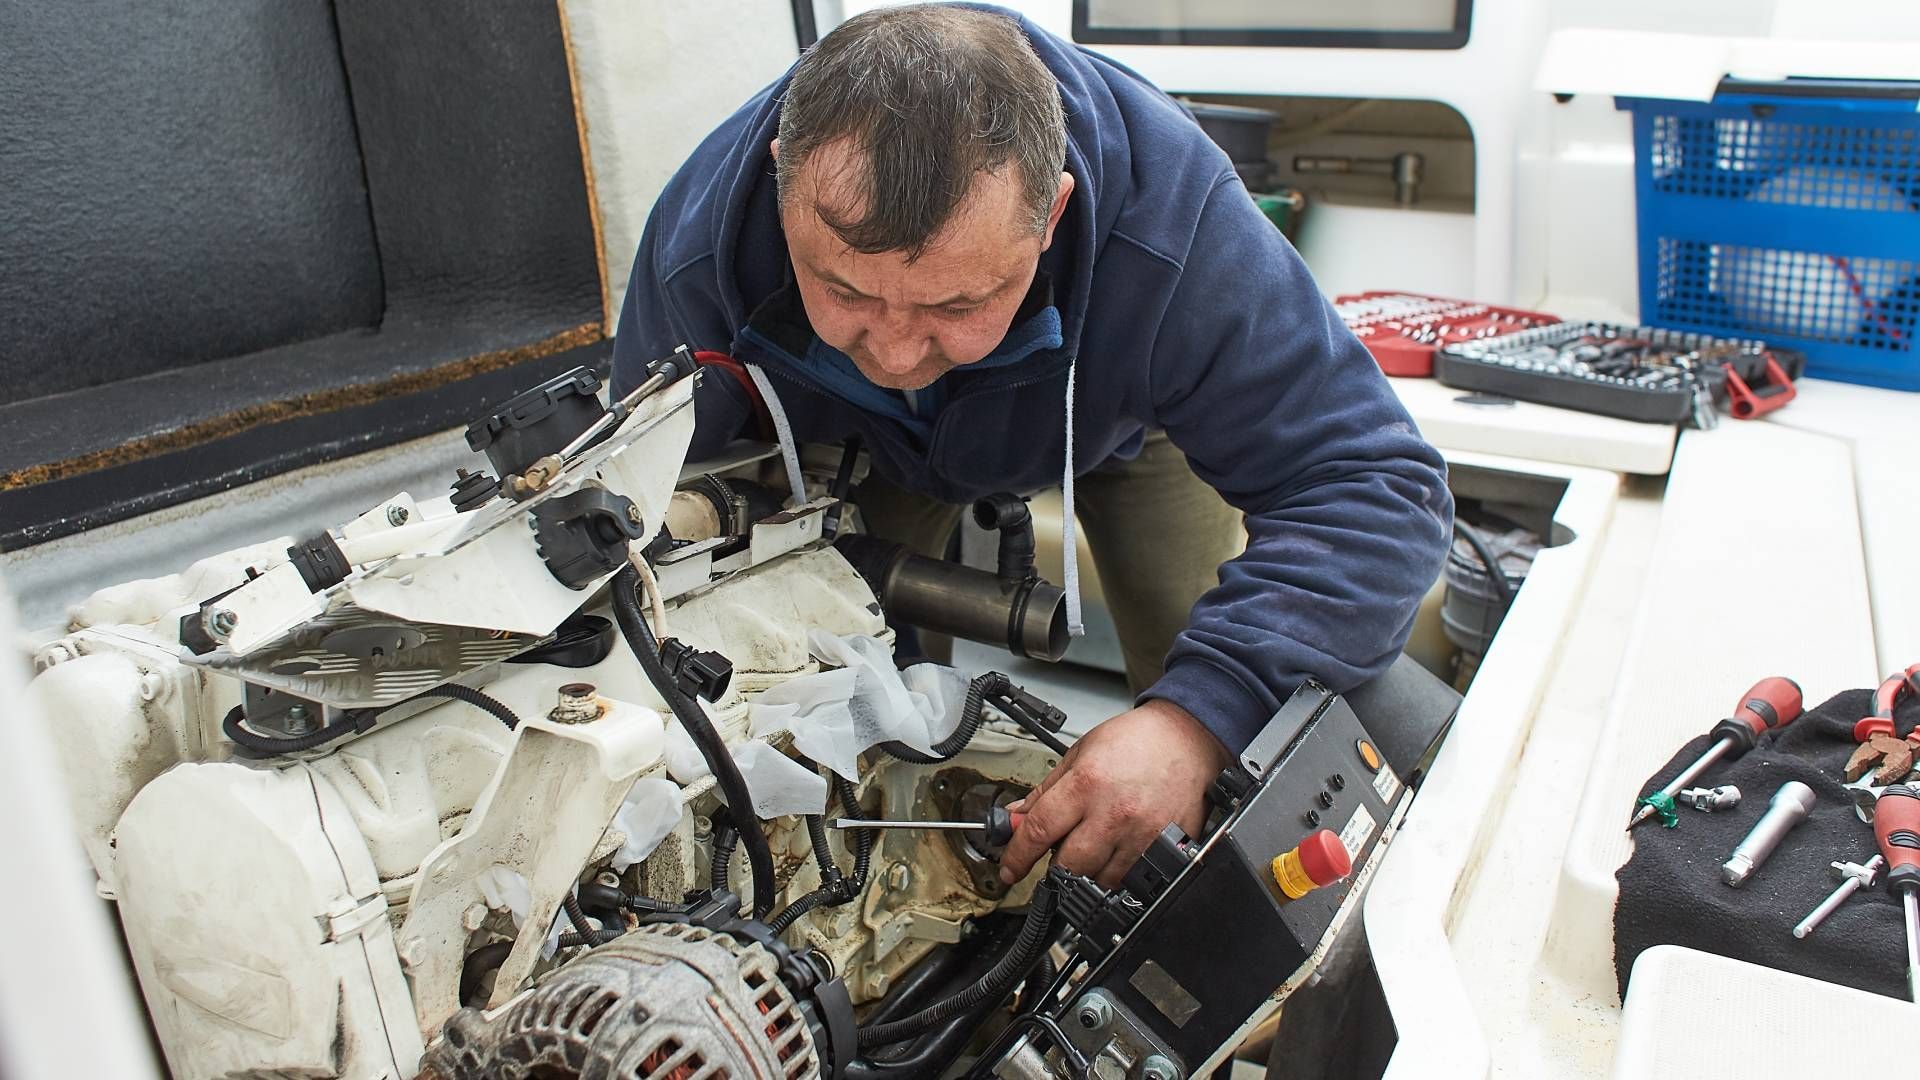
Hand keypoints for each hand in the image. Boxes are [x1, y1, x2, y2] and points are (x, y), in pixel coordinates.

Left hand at [999, 699, 1230, 887]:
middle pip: (1067, 866)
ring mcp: (1141, 835)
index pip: (1038, 832)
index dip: (1016, 857)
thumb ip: (1045, 791)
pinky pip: (1132, 879)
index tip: (1009, 869)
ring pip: (1100, 880)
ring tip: (1094, 843)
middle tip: (1056, 854)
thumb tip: (1017, 818)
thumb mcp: (1079, 752)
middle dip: (1054, 867)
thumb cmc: (1136, 740)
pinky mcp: (1164, 848)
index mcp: (1086, 784)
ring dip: (1088, 871)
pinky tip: (1118, 850)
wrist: (1186, 739)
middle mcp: (1113, 814)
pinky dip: (1118, 872)